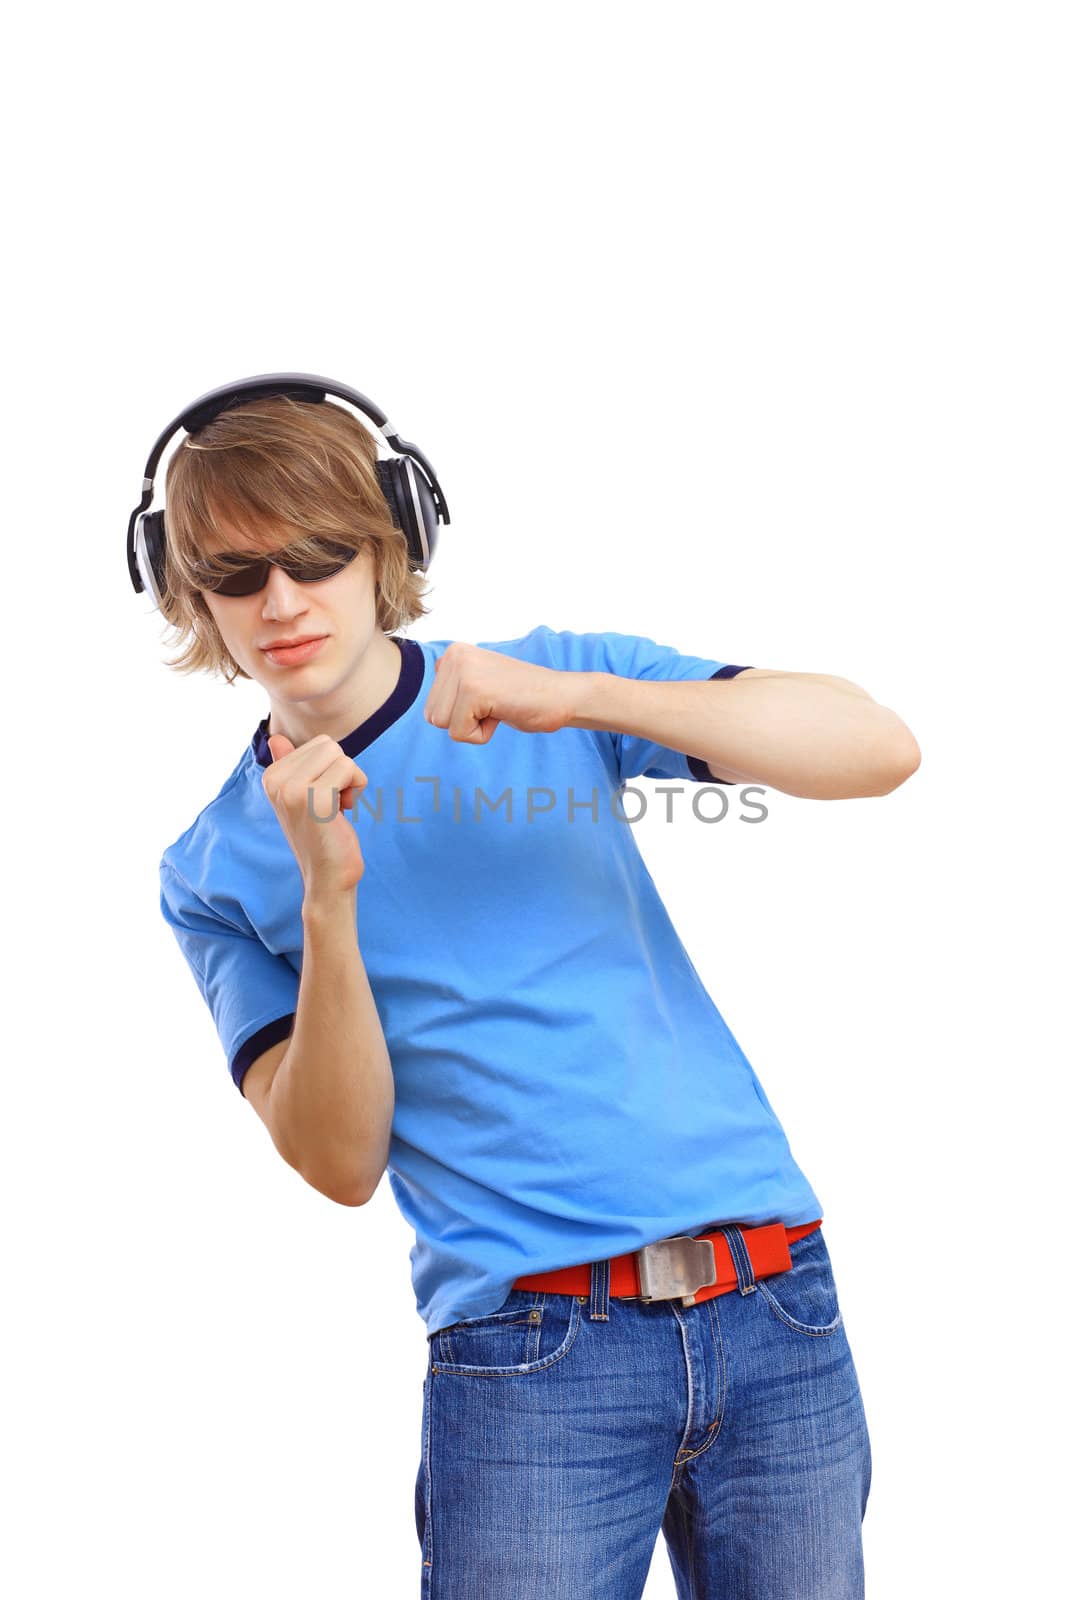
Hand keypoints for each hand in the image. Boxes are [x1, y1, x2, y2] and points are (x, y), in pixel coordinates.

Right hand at [264, 733, 368, 896]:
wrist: (327, 879)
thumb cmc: (321, 836)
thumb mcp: (301, 797)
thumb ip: (290, 767)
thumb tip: (276, 738)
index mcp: (271, 777)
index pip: (318, 744)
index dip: (331, 769)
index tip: (322, 798)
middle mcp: (276, 781)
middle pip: (328, 745)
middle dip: (342, 771)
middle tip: (333, 803)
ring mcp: (293, 790)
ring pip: (340, 755)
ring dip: (350, 780)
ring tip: (337, 808)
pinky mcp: (316, 799)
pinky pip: (349, 769)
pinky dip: (357, 787)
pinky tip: (343, 813)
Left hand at [423, 642, 577, 743]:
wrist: (561, 696)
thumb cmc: (523, 696)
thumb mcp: (480, 683)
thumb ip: (453, 687)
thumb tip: (429, 710)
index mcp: (453, 653)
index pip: (432, 705)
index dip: (461, 714)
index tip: (489, 699)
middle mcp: (454, 656)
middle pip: (432, 716)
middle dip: (464, 721)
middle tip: (495, 704)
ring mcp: (463, 671)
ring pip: (443, 724)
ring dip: (473, 727)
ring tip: (498, 707)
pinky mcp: (474, 690)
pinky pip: (459, 733)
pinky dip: (483, 734)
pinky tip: (502, 712)